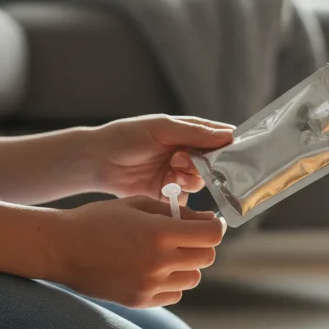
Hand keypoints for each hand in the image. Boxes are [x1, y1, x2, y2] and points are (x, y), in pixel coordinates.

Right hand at [50, 196, 225, 306]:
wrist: (61, 248)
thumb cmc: (98, 220)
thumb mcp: (137, 205)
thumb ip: (176, 213)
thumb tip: (208, 222)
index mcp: (159, 234)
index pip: (211, 235)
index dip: (215, 227)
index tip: (209, 223)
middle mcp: (158, 263)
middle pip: (206, 258)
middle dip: (202, 244)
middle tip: (187, 235)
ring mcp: (149, 285)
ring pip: (193, 278)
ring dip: (188, 265)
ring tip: (166, 252)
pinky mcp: (140, 301)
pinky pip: (174, 294)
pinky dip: (171, 282)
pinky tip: (153, 269)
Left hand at [90, 115, 234, 200]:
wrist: (97, 161)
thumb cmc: (127, 136)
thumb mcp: (163, 128)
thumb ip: (196, 132)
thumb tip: (230, 135)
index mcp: (186, 134)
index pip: (217, 138)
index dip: (226, 147)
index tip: (231, 154)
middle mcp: (184, 154)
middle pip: (211, 165)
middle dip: (201, 165)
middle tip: (180, 161)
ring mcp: (175, 174)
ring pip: (198, 182)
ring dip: (189, 180)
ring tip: (171, 174)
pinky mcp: (165, 194)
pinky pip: (182, 200)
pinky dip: (178, 196)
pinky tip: (167, 188)